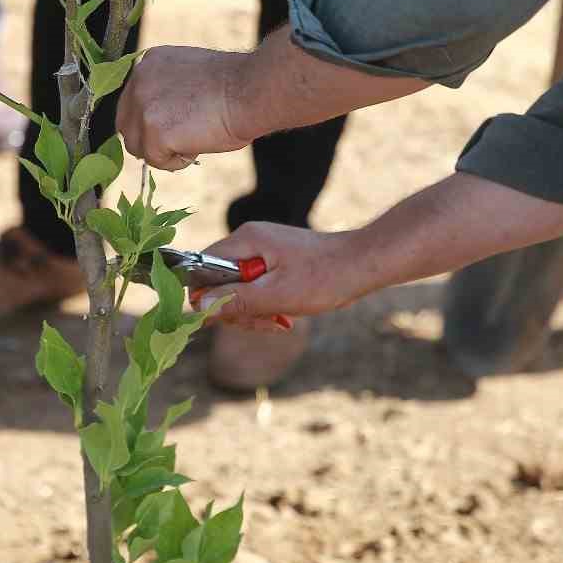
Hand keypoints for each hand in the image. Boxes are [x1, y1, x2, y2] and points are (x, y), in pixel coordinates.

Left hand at [115, 45, 252, 169]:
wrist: (251, 90)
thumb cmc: (236, 85)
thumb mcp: (190, 78)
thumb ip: (169, 92)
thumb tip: (163, 119)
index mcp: (149, 63)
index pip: (133, 103)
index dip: (153, 120)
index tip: (177, 125)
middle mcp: (139, 80)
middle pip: (127, 125)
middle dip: (151, 139)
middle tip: (184, 138)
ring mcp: (143, 106)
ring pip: (137, 147)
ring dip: (163, 151)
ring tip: (196, 140)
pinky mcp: (152, 132)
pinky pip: (155, 161)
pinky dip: (177, 162)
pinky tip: (199, 146)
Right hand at [192, 222, 368, 327]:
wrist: (364, 264)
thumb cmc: (325, 276)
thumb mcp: (277, 295)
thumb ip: (236, 299)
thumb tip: (198, 306)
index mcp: (246, 240)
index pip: (202, 267)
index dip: (207, 296)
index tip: (227, 318)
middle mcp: (250, 240)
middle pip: (220, 281)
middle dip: (237, 308)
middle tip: (263, 322)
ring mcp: (263, 250)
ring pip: (239, 288)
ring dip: (254, 311)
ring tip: (278, 322)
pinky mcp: (275, 262)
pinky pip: (257, 287)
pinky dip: (266, 305)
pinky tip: (284, 317)